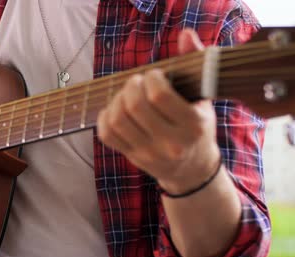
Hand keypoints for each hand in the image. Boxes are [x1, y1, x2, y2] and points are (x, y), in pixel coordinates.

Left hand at [96, 29, 219, 193]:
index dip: (151, 79)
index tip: (154, 75)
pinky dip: (105, 116)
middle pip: (135, 107)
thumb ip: (195, 64)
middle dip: (131, 86)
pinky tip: (116, 109)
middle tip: (136, 82)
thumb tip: (184, 35)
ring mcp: (149, 153)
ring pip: (117, 120)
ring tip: (126, 94)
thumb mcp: (204, 99)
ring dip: (116, 100)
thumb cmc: (197, 128)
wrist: (192, 169)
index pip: (159, 96)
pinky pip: (106, 135)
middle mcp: (170, 143)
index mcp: (192, 125)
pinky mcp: (132, 158)